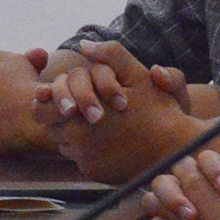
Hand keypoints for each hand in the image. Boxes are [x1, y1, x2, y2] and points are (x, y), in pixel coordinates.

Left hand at [41, 41, 206, 182]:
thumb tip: (84, 45)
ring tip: (95, 126)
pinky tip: (105, 143)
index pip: (42, 106)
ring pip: (63, 143)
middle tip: (77, 111)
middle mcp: (76, 139)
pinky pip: (78, 160)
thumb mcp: (138, 76)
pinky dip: (85, 152)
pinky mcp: (92, 174)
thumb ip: (110, 55)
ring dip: (72, 134)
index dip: (51, 99)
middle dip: (59, 117)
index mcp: (80, 111)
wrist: (176, 150)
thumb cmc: (158, 111)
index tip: (66, 98)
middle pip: (49, 126)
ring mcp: (83, 159)